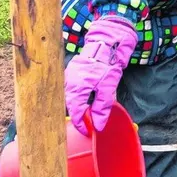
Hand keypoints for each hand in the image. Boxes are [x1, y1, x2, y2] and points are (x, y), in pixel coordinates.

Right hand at [64, 15, 137, 133]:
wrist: (106, 44)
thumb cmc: (107, 65)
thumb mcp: (107, 89)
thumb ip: (102, 108)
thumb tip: (98, 125)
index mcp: (76, 88)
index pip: (75, 112)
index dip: (81, 124)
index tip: (88, 131)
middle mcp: (68, 83)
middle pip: (71, 105)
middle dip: (79, 116)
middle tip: (88, 124)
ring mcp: (68, 76)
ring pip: (70, 97)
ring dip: (78, 106)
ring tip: (88, 113)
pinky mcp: (71, 72)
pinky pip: (71, 89)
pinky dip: (77, 97)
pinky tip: (86, 99)